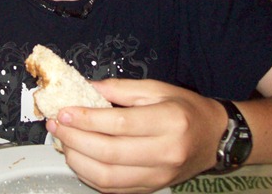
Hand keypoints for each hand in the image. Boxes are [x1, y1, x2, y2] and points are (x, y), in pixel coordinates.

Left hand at [46, 79, 225, 192]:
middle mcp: (165, 152)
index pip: (119, 124)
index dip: (86, 119)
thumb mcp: (157, 88)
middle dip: (75, 139)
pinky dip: (89, 175)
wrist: (215, 138)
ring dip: (77, 160)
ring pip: (108, 176)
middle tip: (56, 125)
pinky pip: (113, 189)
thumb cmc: (186, 108)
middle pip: (109, 152)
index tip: (64, 111)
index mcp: (169, 121)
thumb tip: (85, 87)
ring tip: (62, 142)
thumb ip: (120, 88)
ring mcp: (159, 176)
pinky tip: (78, 159)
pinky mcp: (152, 189)